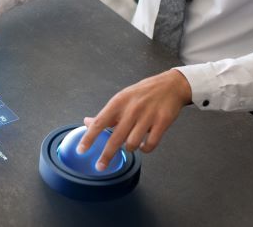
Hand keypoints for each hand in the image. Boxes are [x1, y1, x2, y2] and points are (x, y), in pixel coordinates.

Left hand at [76, 69, 190, 168]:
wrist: (170, 85)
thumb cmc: (143, 93)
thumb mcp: (122, 98)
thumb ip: (106, 114)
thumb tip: (87, 122)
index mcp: (119, 102)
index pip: (99, 122)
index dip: (89, 138)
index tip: (81, 150)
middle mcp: (132, 109)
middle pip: (115, 138)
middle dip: (106, 155)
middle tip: (100, 166)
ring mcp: (148, 116)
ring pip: (132, 143)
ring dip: (129, 149)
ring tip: (130, 144)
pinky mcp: (162, 122)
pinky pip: (150, 144)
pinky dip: (145, 149)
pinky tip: (143, 146)